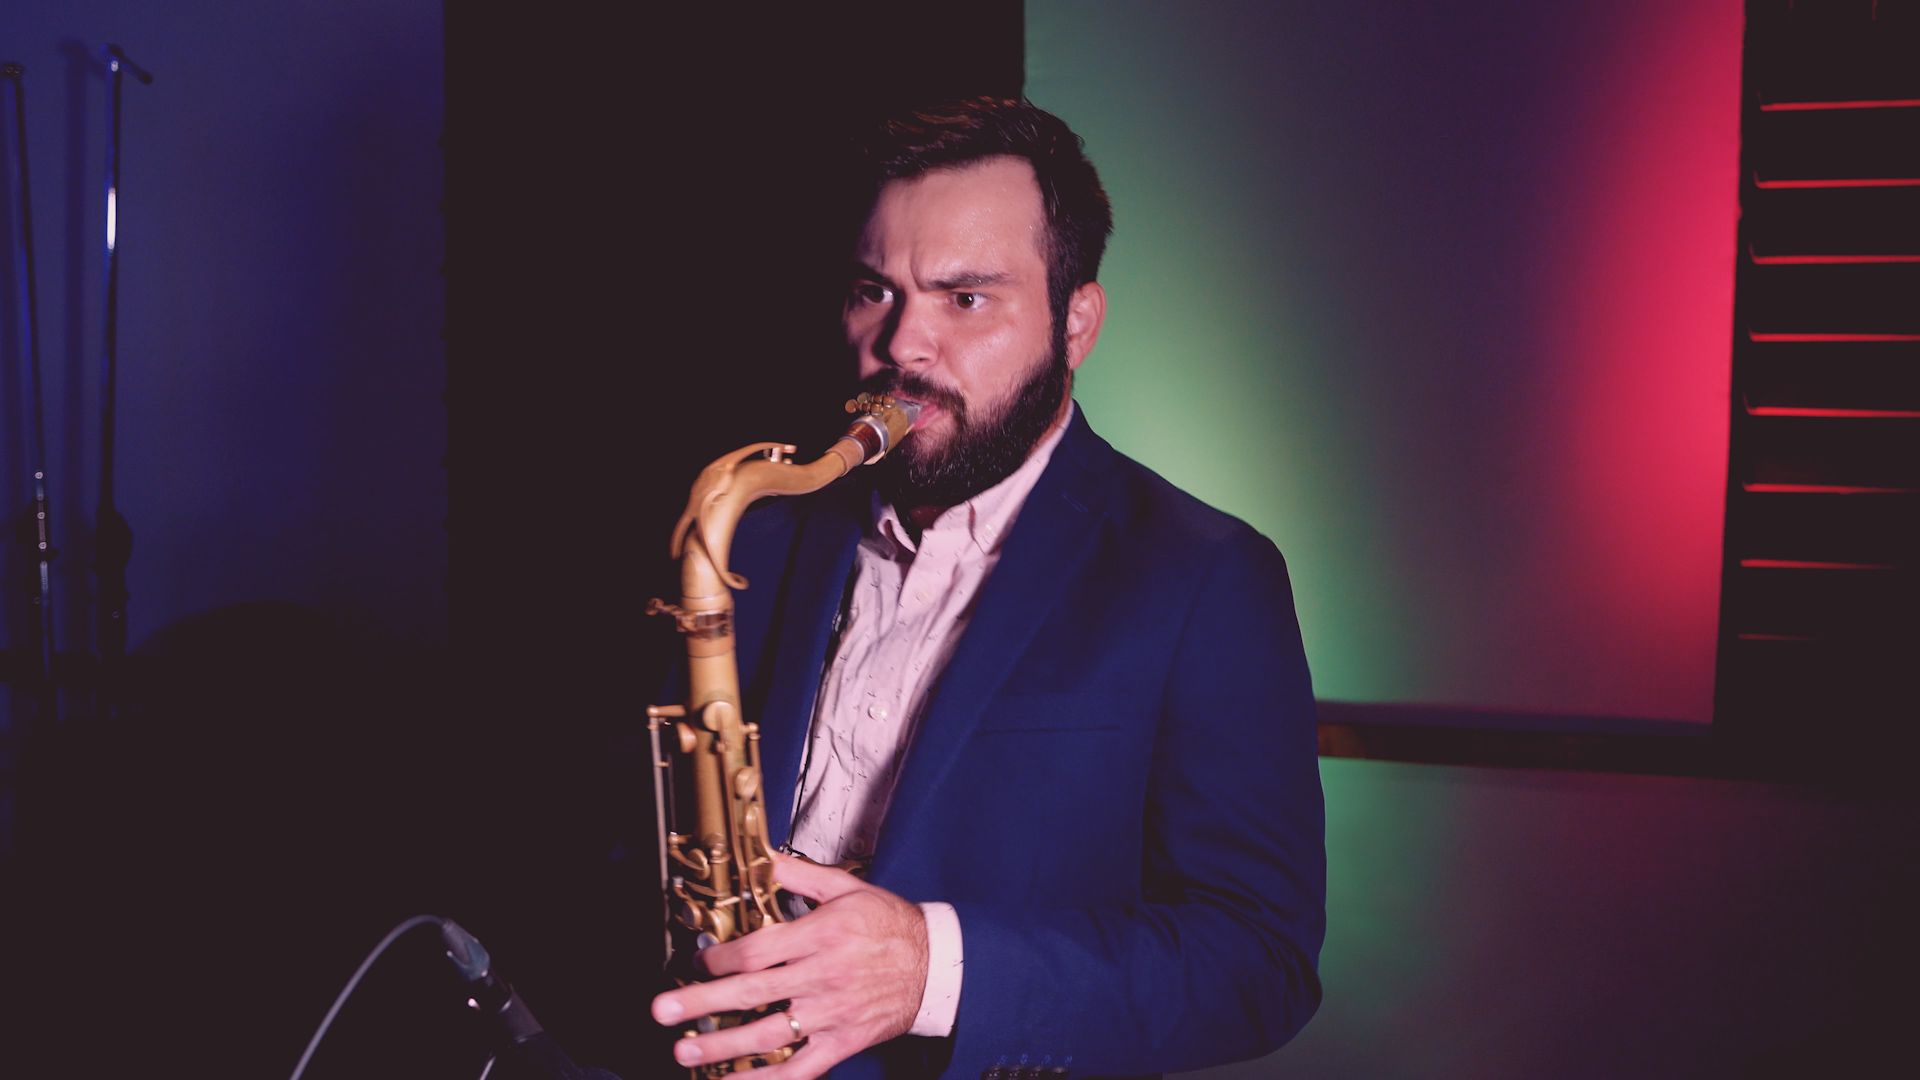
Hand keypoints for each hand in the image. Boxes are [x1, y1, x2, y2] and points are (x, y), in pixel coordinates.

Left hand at [651, 851, 929, 1076]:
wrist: (936, 965)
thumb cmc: (889, 925)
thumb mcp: (846, 889)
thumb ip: (798, 876)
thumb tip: (760, 857)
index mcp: (821, 936)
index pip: (759, 950)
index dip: (721, 957)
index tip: (698, 960)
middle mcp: (821, 977)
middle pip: (751, 992)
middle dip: (702, 1002)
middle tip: (664, 1009)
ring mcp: (830, 1014)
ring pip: (768, 1034)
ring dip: (722, 1046)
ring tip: (685, 1051)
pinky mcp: (841, 1042)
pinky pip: (799, 1069)